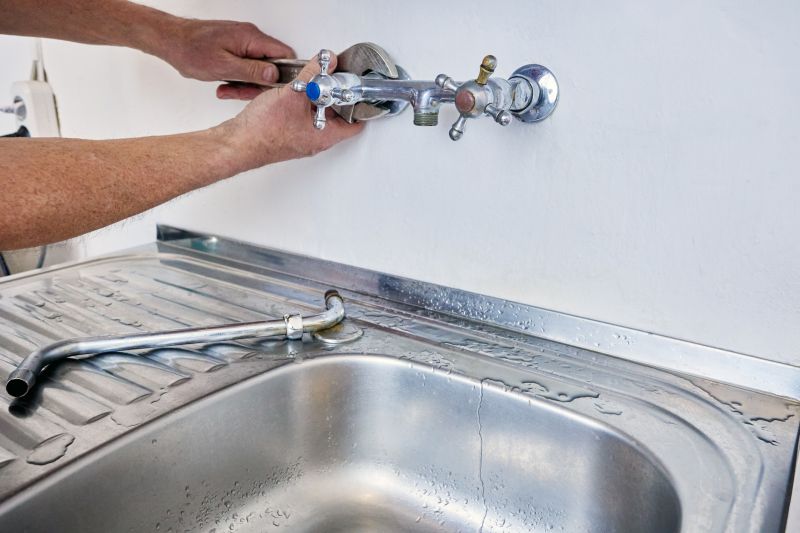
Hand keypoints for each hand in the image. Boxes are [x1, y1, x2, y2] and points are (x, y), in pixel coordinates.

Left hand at [161, 19, 293, 98]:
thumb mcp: (224, 66)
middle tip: (242, 91)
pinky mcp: (236, 48)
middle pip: (271, 65)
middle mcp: (250, 37)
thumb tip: (274, 75)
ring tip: (228, 88)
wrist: (171, 40)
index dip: (284, 74)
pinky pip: (246, 66)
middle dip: (258, 83)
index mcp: (250, 38)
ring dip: (245, 83)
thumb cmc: (191, 50)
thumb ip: (252, 71)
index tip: (275, 89)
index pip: (284, 54)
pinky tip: (226, 83)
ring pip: (257, 68)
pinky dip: (238, 78)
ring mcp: (243, 42)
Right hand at [220, 53, 364, 170]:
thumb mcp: (294, 93)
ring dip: (316, 100)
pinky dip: (301, 105)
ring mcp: (301, 140)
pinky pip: (301, 118)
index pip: (354, 125)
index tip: (357, 91)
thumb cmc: (263, 130)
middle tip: (334, 81)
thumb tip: (326, 62)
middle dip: (335, 97)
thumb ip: (313, 74)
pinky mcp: (286, 136)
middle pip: (335, 118)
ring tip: (313, 84)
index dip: (358, 106)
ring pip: (317, 117)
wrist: (237, 143)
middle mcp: (315, 141)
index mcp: (325, 136)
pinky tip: (293, 93)